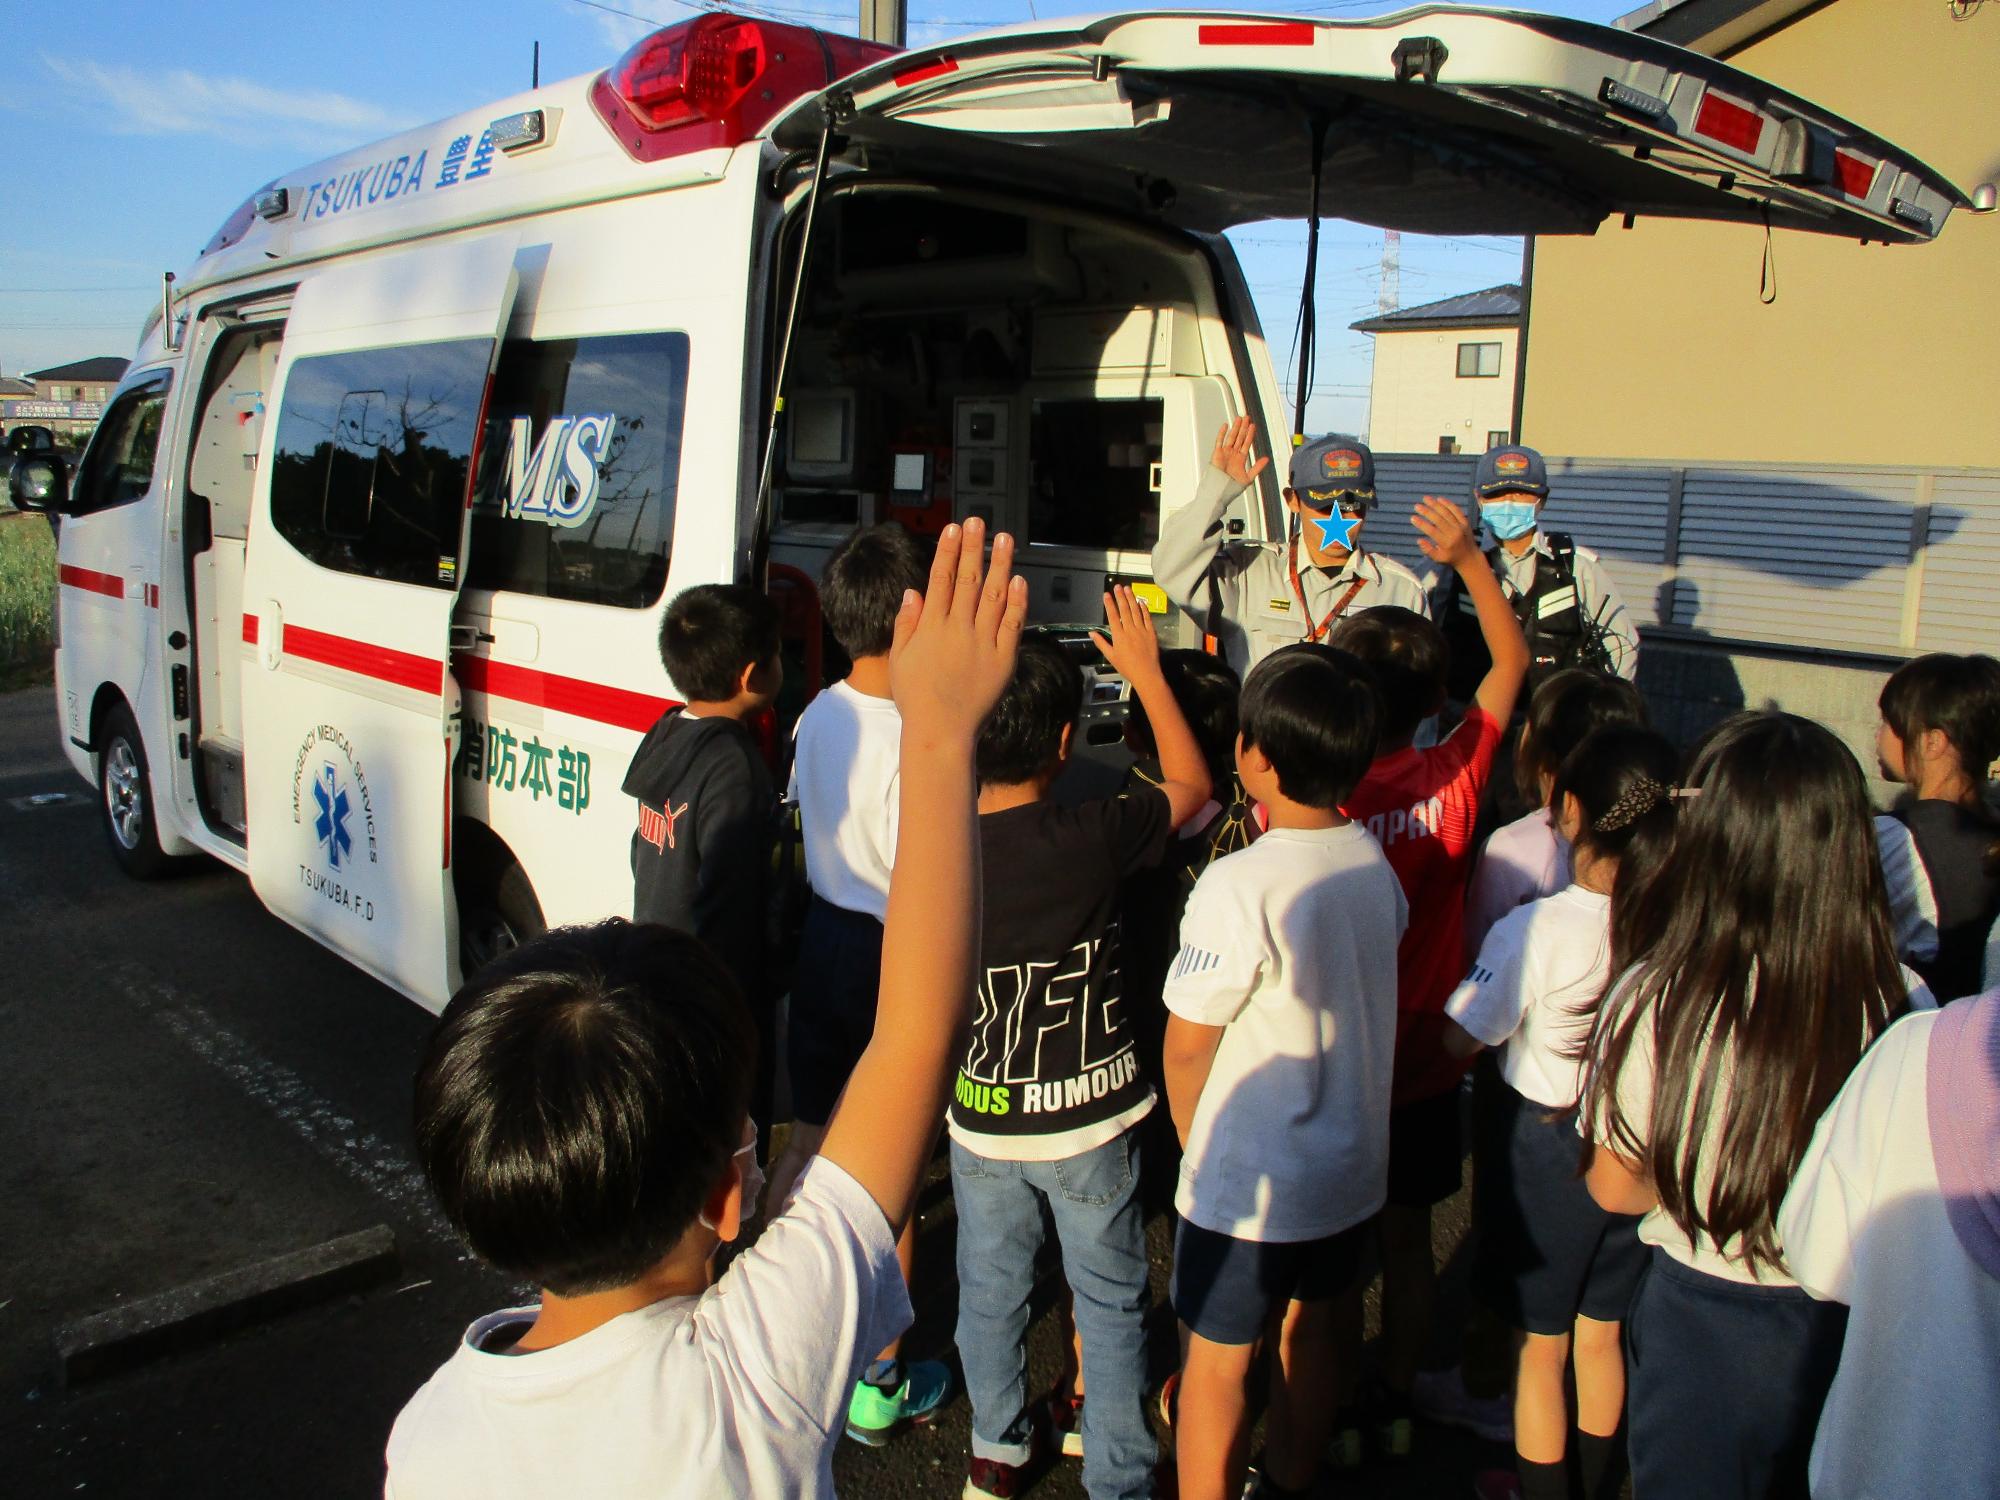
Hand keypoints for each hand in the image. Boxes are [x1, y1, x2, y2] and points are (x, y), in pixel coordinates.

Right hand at [889, 517, 1027, 744]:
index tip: (952, 530)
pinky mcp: (1003, 658)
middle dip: (973, 547)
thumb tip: (913, 592)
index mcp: (932, 627)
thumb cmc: (916, 698)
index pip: (941, 579)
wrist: (942, 731)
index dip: (947, 552)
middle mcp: (958, 629)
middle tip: (978, 522)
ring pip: (994, 594)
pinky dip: (1017, 601)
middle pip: (968, 579)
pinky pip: (1013, 624)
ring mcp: (983, 642)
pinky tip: (1019, 580)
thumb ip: (907, 624)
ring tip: (1004, 539)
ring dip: (1000, 564)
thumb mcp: (900, 659)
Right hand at [1088, 586, 1162, 685]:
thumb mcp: (1111, 656)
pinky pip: (1147, 617)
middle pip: (1124, 610)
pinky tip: (1141, 601)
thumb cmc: (1127, 667)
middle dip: (1120, 597)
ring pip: (1136, 611)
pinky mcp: (1151, 632)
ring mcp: (1141, 630)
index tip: (1106, 594)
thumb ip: (1101, 643)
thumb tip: (1091, 633)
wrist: (1146, 674)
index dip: (1109, 604)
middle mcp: (1130, 630)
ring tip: (1128, 589)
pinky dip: (1144, 609)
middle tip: (1118, 586)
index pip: (1112, 616)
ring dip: (1131, 598)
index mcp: (1119, 636)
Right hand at [1209, 416, 1270, 489]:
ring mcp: (1225, 453)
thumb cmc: (1232, 488)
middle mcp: (1233, 454)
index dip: (1250, 434)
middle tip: (1247, 417)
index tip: (1253, 426)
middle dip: (1243, 428)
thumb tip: (1267, 459)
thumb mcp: (1249, 477)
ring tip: (1239, 418)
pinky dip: (1222, 433)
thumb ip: (1258, 467)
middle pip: (1239, 438)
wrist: (1220, 491)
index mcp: (1240, 459)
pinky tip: (1226, 425)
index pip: (1246, 443)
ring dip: (1235, 428)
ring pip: (1231, 437)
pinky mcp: (1217, 454)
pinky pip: (1219, 441)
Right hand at [1412, 495, 1478, 569]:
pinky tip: (1439, 499)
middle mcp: (1454, 533)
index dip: (1421, 524)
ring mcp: (1461, 526)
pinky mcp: (1465, 522)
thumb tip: (1419, 540)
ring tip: (1425, 498)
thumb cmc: (1451, 558)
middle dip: (1427, 512)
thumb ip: (1428, 550)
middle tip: (1417, 506)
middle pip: (1439, 520)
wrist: (1470, 557)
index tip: (1413, 518)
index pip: (1432, 531)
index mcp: (1446, 543)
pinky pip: (1456, 510)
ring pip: (1447, 513)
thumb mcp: (1438, 558)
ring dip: (1435, 504)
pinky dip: (1448, 504)